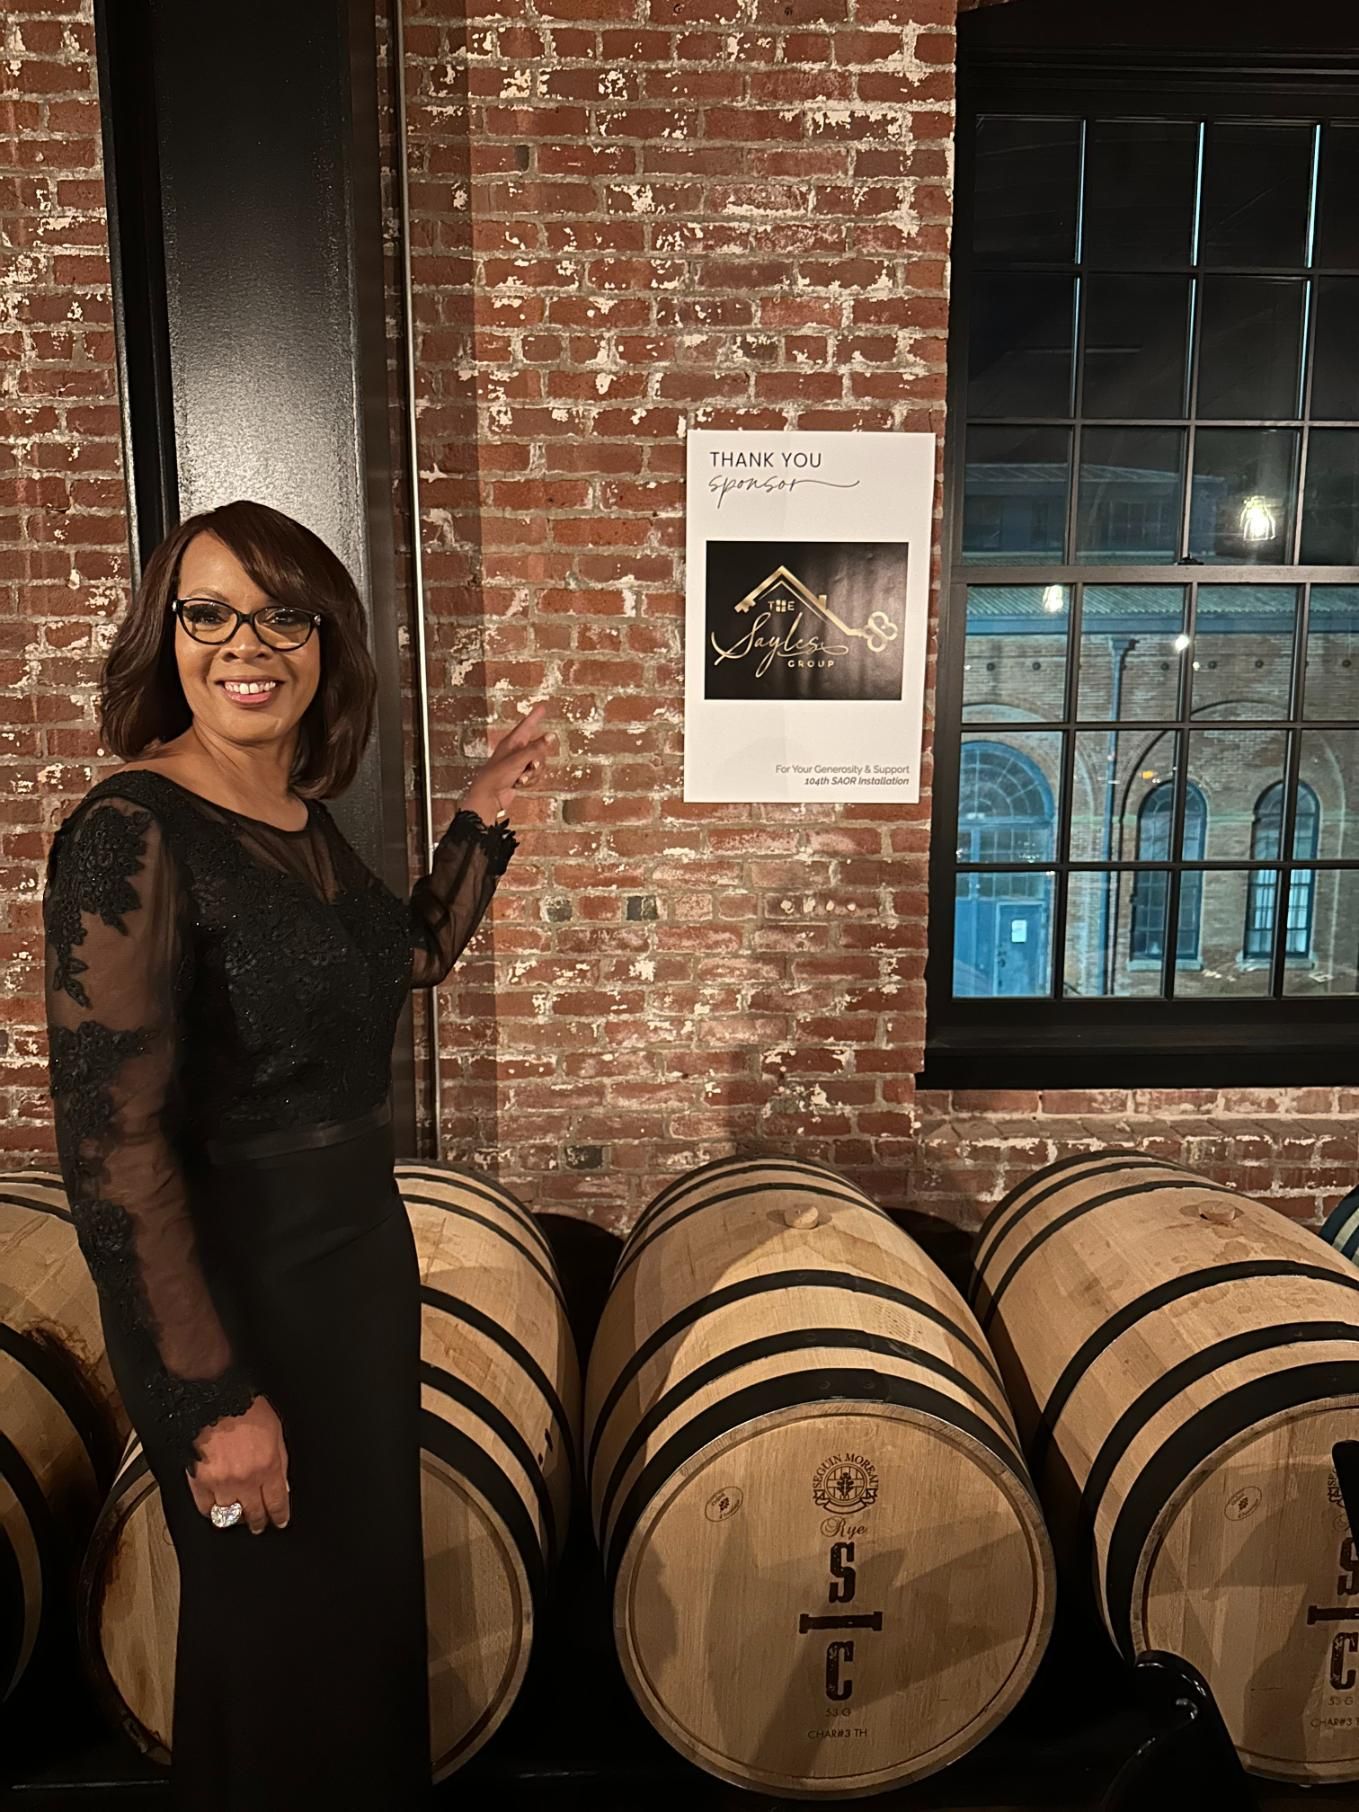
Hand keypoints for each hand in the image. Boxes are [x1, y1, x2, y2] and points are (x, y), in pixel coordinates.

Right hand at [186, 1395, 289, 1534]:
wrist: (215, 1398)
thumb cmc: (245, 1408)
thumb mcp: (276, 1431)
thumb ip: (280, 1462)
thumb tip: (282, 1485)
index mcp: (267, 1467)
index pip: (276, 1503)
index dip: (279, 1516)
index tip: (280, 1521)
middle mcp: (245, 1479)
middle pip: (254, 1514)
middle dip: (259, 1522)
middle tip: (260, 1525)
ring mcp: (221, 1483)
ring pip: (229, 1517)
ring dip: (236, 1519)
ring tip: (239, 1518)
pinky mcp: (199, 1482)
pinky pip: (205, 1508)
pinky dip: (212, 1512)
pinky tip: (217, 1510)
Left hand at [461, 700, 551, 823]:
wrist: (489, 797)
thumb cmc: (497, 775)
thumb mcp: (518, 759)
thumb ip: (536, 748)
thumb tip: (551, 735)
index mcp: (512, 742)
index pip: (527, 725)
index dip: (535, 716)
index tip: (543, 707)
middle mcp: (516, 751)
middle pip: (539, 749)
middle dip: (538, 760)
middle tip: (531, 766)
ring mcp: (519, 764)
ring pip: (539, 764)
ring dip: (533, 773)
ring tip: (521, 778)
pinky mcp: (521, 776)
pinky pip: (535, 776)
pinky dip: (530, 781)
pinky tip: (520, 784)